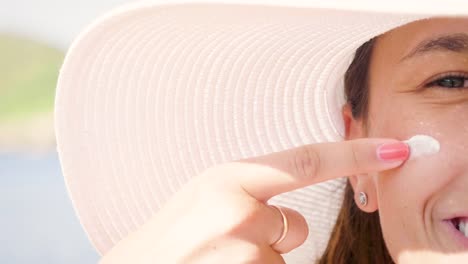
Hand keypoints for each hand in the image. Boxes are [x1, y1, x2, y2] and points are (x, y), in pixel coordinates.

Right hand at [99, 138, 408, 263]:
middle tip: (227, 241)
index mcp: (227, 177)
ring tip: (216, 258)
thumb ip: (250, 192)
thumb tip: (293, 216)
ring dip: (257, 260)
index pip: (305, 161)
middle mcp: (236, 209)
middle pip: (295, 225)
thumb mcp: (206, 196)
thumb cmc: (172, 234)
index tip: (396, 150)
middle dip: (276, 235)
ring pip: (280, 258)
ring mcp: (240, 249)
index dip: (355, 154)